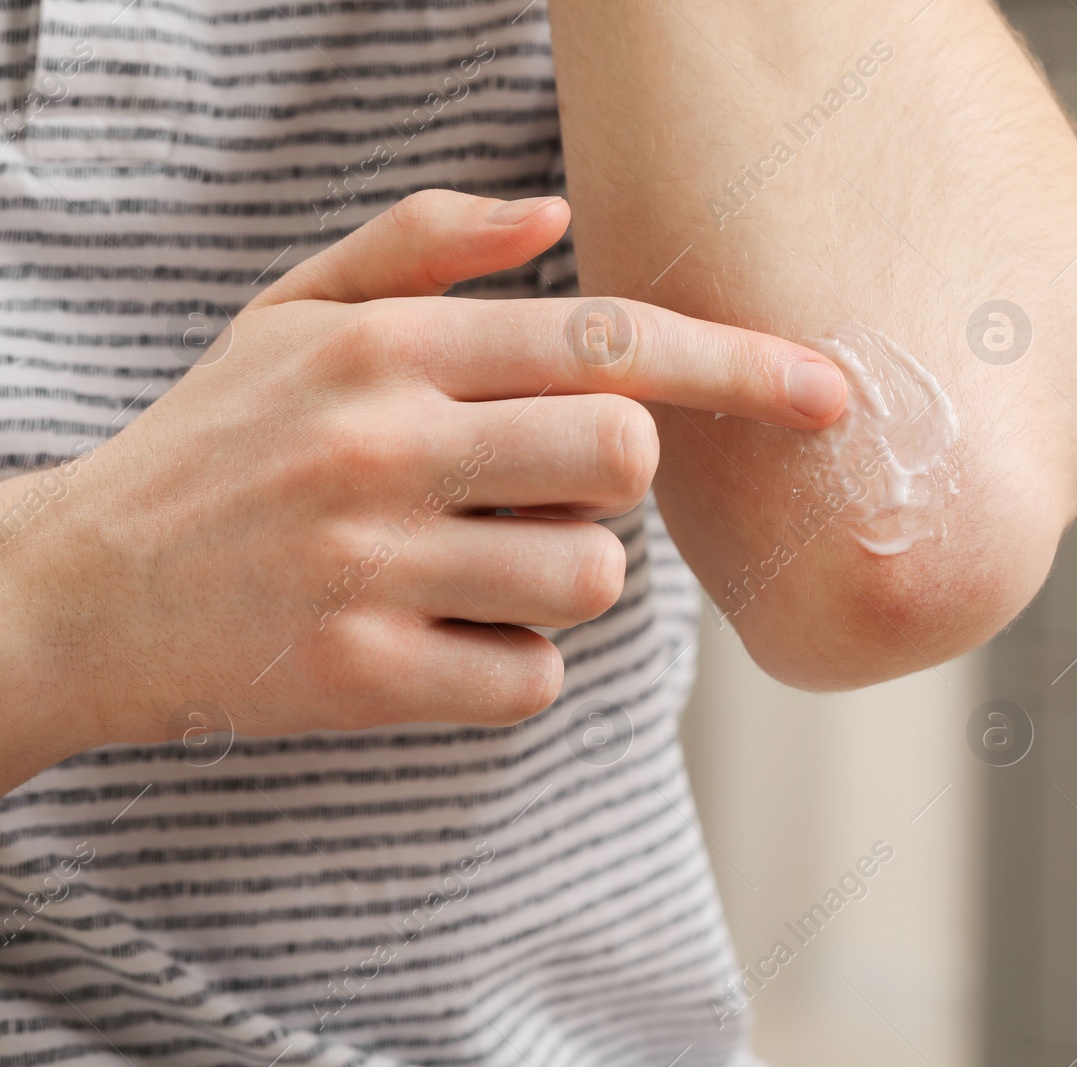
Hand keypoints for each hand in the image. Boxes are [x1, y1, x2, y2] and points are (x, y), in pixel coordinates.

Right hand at [0, 189, 846, 772]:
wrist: (75, 590)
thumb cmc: (214, 443)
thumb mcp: (289, 310)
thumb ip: (423, 245)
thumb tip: (553, 210)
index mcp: (387, 348)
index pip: (608, 340)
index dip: (741, 365)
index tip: (828, 395)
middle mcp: (383, 444)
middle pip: (626, 454)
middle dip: (616, 477)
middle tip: (539, 485)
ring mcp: (371, 565)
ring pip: (591, 576)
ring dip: (561, 578)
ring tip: (470, 566)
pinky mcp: (362, 676)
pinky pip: (531, 678)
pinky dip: (510, 665)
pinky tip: (437, 636)